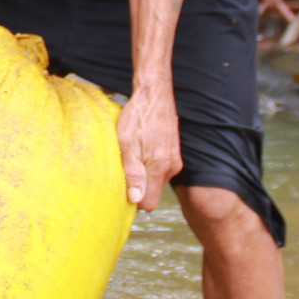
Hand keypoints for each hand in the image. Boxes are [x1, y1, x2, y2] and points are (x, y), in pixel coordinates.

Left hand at [117, 84, 182, 206]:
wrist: (154, 95)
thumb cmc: (137, 116)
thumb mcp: (127, 144)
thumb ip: (132, 173)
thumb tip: (135, 199)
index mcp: (159, 167)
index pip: (149, 204)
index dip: (134, 199)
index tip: (123, 187)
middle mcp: (171, 167)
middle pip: (152, 193)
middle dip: (138, 186)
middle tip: (125, 166)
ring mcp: (174, 161)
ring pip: (155, 181)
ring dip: (143, 174)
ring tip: (133, 154)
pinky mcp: (173, 154)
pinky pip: (159, 170)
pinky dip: (149, 164)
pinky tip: (141, 149)